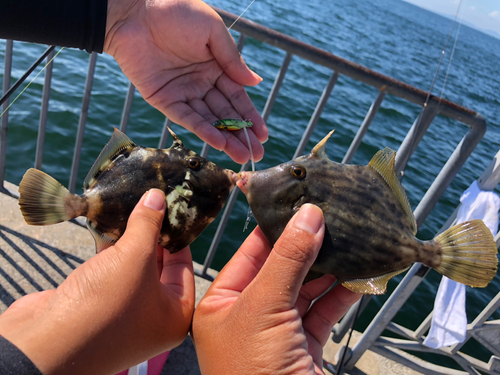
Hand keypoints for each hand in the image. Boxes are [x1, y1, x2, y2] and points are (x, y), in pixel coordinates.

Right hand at [0, 189, 194, 374]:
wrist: (45, 344)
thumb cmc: (104, 304)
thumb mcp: (134, 258)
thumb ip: (147, 225)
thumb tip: (158, 197)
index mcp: (175, 315)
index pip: (183, 267)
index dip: (177, 235)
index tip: (171, 209)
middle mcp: (152, 318)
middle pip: (158, 266)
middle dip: (151, 234)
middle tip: (149, 203)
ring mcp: (123, 314)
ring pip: (131, 268)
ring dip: (127, 240)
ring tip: (128, 207)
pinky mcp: (97, 307)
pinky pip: (109, 272)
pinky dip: (107, 252)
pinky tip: (104, 226)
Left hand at [104, 0, 267, 163]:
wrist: (135, 10)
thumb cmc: (176, 11)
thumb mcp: (212, 31)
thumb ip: (232, 59)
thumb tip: (255, 83)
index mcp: (215, 67)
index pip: (236, 97)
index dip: (250, 117)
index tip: (263, 135)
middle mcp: (201, 83)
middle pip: (225, 114)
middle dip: (241, 135)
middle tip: (257, 154)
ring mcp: (182, 93)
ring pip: (208, 120)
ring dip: (225, 138)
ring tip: (242, 156)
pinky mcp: (163, 99)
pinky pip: (186, 117)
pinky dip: (202, 130)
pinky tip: (219, 142)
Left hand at [192, 204, 361, 373]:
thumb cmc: (254, 370)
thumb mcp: (266, 307)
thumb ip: (288, 259)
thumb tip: (309, 215)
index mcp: (221, 304)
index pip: (249, 254)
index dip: (274, 227)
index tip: (298, 203)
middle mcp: (247, 315)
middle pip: (280, 268)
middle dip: (306, 245)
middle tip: (330, 216)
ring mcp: (277, 332)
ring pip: (305, 288)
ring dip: (328, 267)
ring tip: (348, 239)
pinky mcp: (304, 346)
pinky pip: (323, 311)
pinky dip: (341, 293)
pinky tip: (357, 274)